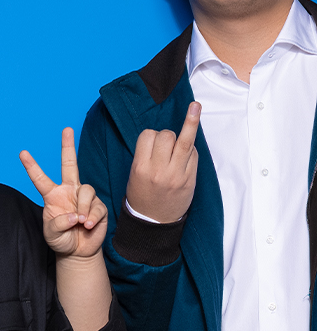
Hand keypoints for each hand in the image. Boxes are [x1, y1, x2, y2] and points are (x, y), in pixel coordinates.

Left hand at [20, 128, 107, 258]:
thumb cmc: (62, 240)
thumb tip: (74, 214)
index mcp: (52, 195)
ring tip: (81, 222)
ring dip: (83, 207)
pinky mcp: (98, 206)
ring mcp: (84, 197)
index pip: (40, 179)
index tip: (22, 153)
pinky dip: (92, 216)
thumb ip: (57, 224)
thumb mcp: (51, 235)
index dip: (32, 166)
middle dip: (68, 146)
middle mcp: (68, 191)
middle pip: (69, 164)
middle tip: (66, 129)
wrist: (78, 252)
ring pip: (86, 189)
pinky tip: (87, 225)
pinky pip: (97, 206)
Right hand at [125, 101, 199, 223]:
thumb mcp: (134, 174)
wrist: (153, 222)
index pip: (147, 135)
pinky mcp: (190, 179)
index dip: (151, 135)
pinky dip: (192, 149)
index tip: (152, 143)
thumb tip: (162, 134)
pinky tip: (188, 151)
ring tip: (195, 107)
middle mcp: (158, 170)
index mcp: (140, 167)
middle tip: (166, 147)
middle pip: (166, 134)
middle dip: (167, 135)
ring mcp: (176, 175)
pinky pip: (194, 153)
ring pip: (184, 139)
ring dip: (188, 125)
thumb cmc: (142, 196)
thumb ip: (146, 155)